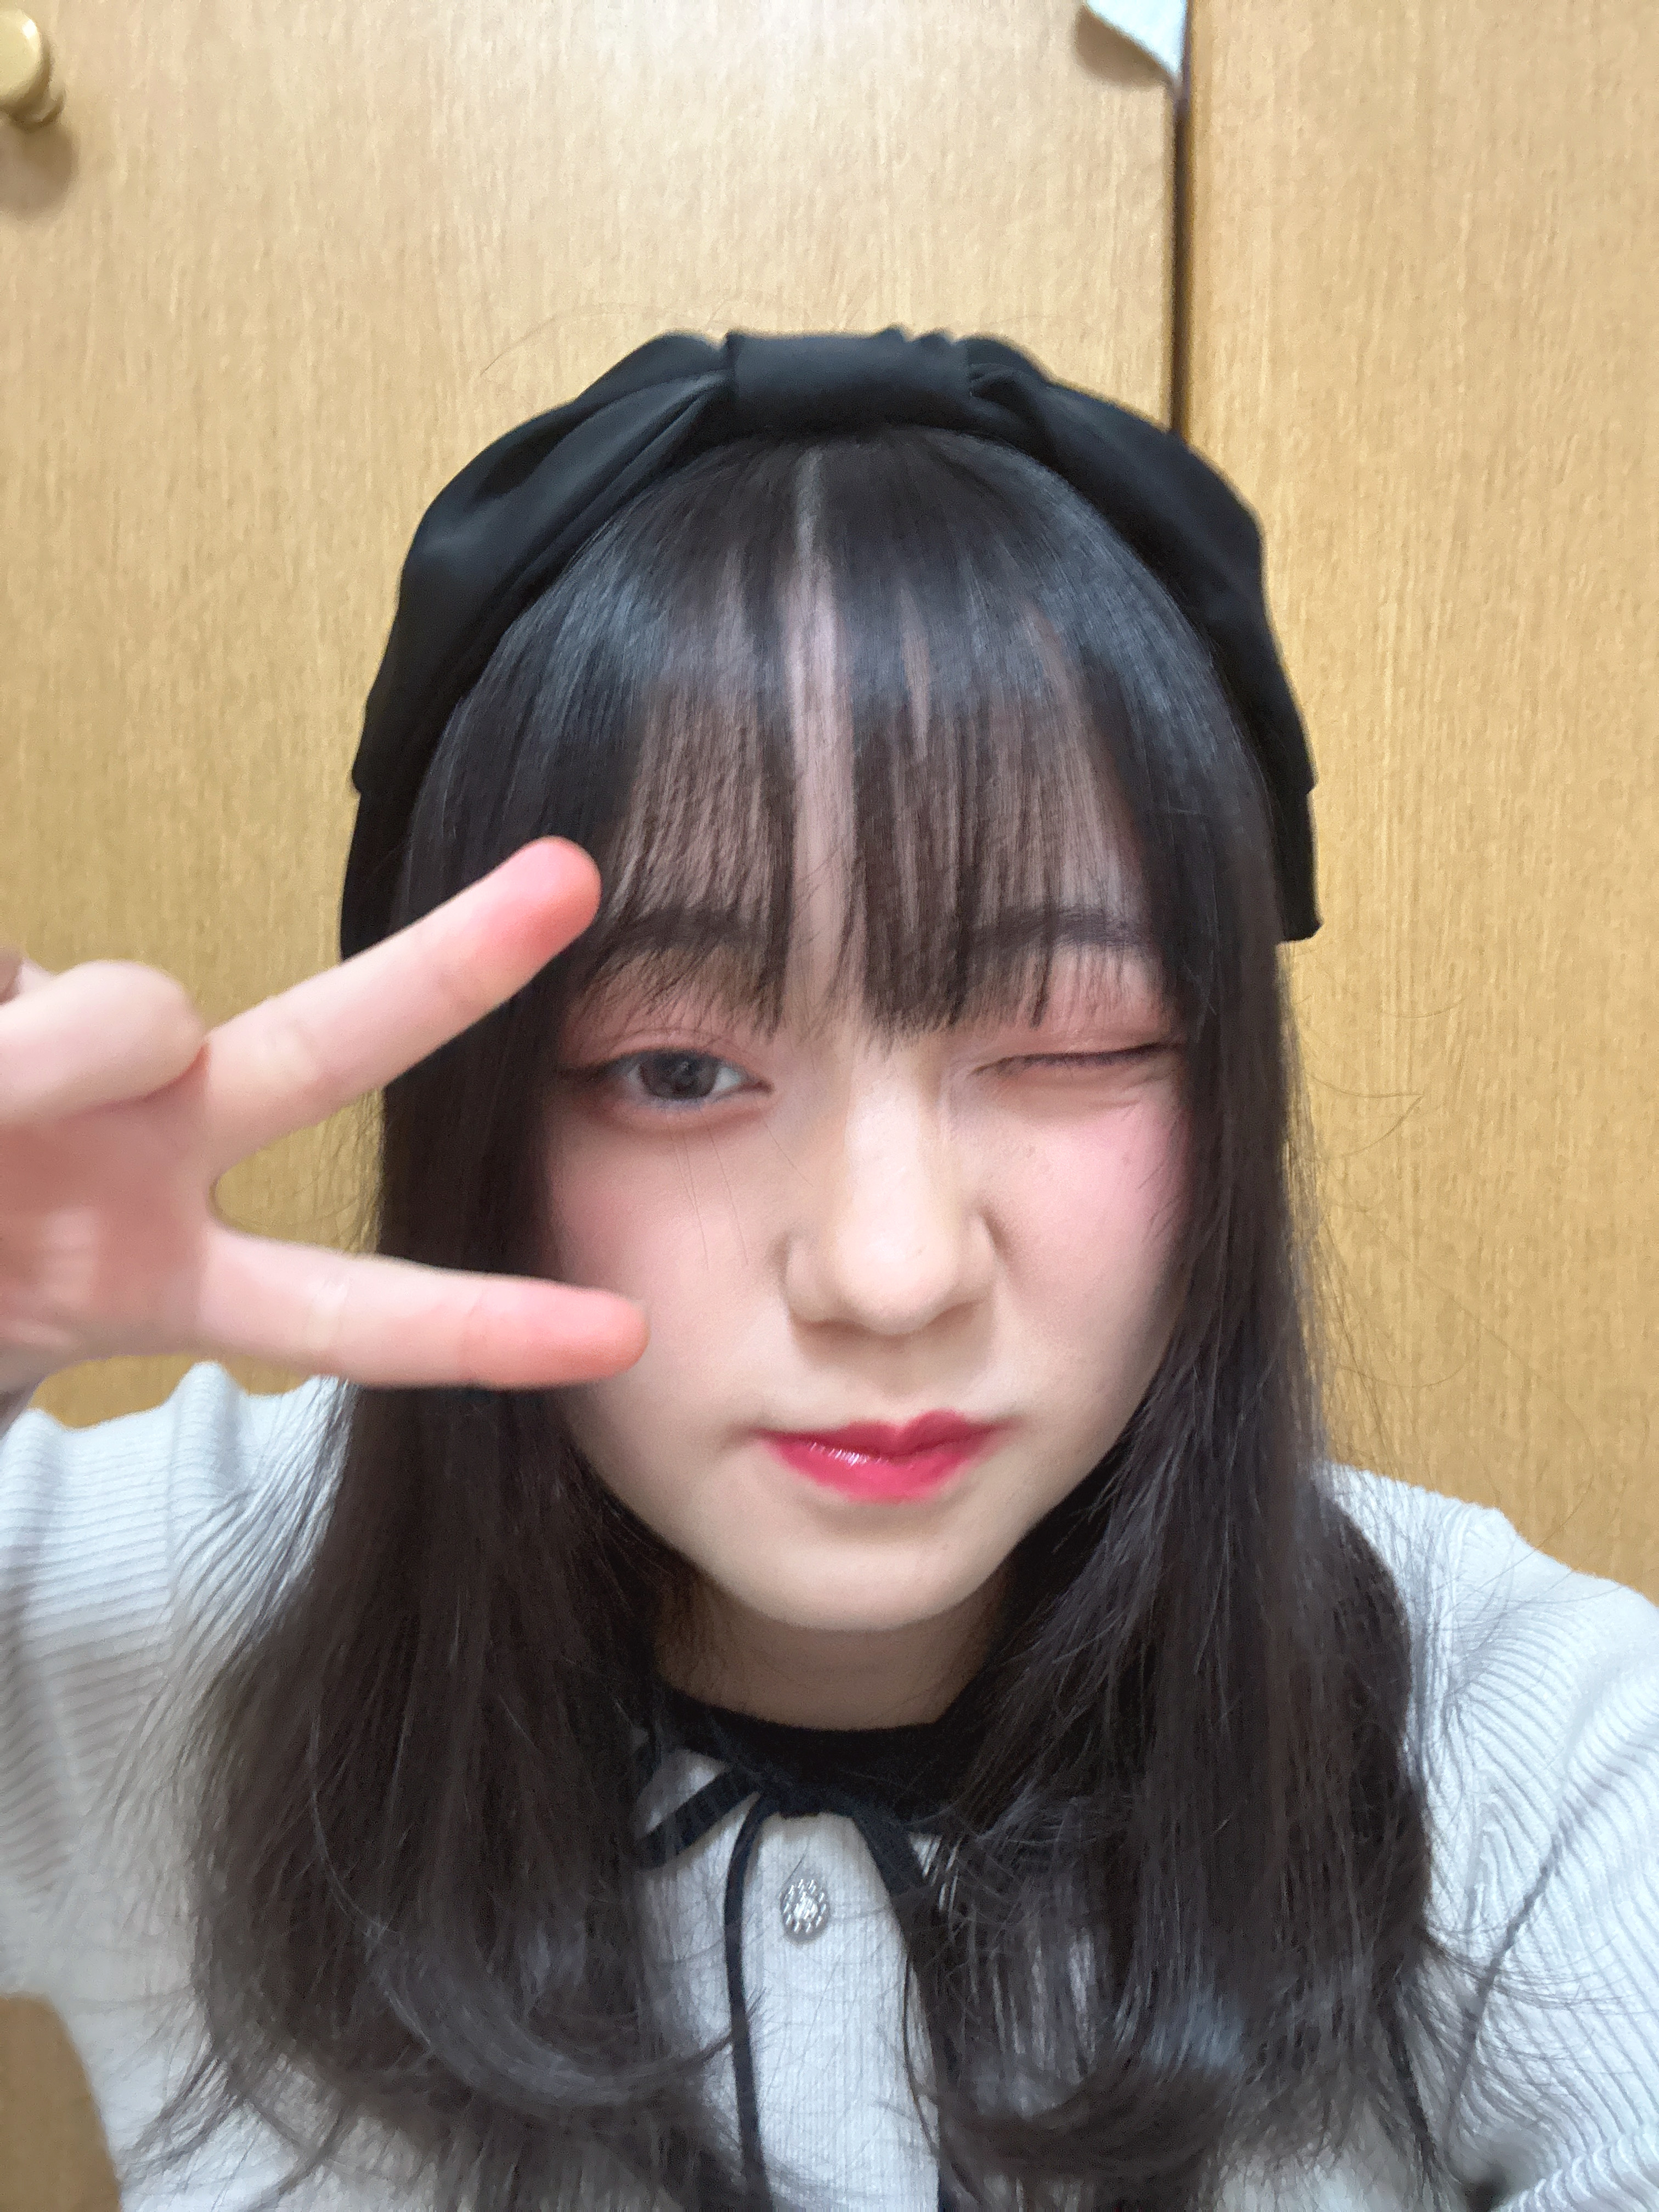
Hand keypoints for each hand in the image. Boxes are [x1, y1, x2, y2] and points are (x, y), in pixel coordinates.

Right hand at [0, 840, 647, 1394]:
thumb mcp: (43, 1321)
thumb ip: (123, 1197)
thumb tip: (136, 1019)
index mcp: (160, 1277)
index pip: (347, 1311)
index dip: (479, 1331)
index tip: (620, 1337)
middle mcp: (144, 1156)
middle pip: (319, 1053)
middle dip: (446, 974)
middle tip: (574, 879)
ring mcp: (69, 1076)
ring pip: (121, 1008)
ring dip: (41, 1059)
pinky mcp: (11, 985)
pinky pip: (14, 978)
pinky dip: (3, 1032)